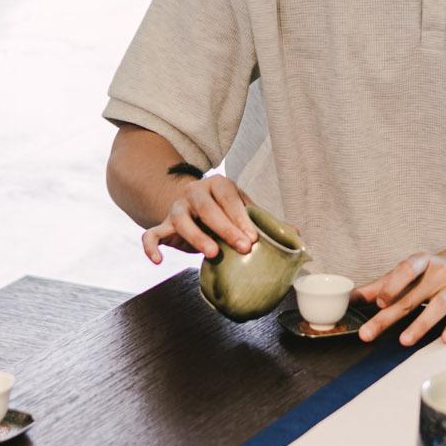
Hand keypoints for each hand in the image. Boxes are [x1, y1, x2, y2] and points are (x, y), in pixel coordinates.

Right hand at [140, 173, 257, 263]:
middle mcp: (194, 192)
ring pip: (181, 220)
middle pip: (207, 208)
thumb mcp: (243, 210)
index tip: (253, 238)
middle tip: (243, 247)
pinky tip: (158, 260)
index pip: (229, 198)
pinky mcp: (162, 225)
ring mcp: (176, 208)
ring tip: (212, 254)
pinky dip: (151, 247)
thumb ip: (263, 220)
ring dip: (197, 237)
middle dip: (225, 228)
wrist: (193, 207)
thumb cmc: (224, 211)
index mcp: (217, 184)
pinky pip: (150, 234)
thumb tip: (295, 234)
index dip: (241, 218)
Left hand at [355, 253, 445, 345]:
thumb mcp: (406, 276)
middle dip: (389, 317)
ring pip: (439, 306)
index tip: (379, 301)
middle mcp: (439, 273)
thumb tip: (349, 299)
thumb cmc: (428, 276)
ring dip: (421, 324)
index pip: (406, 269)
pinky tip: (445, 339)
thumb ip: (379, 287)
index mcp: (422, 262)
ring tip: (404, 340)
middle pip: (413, 297)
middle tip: (368, 333)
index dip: (393, 285)